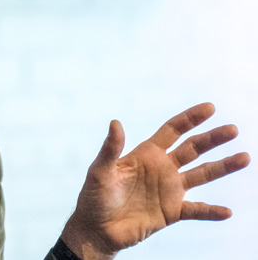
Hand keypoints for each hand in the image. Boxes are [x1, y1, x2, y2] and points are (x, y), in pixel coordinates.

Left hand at [61, 103, 250, 259]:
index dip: (190, 118)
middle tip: (233, 129)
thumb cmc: (94, 197)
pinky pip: (197, 210)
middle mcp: (162, 169)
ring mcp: (169, 190)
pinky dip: (211, 211)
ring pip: (202, 175)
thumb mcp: (100, 171)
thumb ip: (110, 149)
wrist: (96, 229)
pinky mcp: (172, 212)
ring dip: (223, 167)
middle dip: (212, 139)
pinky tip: (227, 212)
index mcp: (146, 154)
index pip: (172, 130)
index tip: (210, 108)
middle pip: (193, 149)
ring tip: (245, 158)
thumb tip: (115, 122)